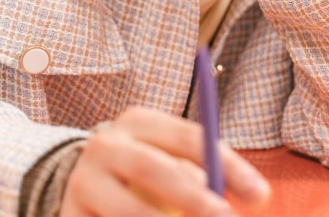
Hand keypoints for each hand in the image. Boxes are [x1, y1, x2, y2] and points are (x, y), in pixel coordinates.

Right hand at [59, 105, 270, 216]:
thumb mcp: (170, 160)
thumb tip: (256, 194)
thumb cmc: (146, 172)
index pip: (188, 137)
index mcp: (138, 122)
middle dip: (193, 198)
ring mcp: (82, 182)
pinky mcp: (68, 216)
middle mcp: (105, 144)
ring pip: (128, 213)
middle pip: (153, 168)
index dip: (227, 165)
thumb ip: (205, 172)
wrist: (81, 184)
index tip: (259, 195)